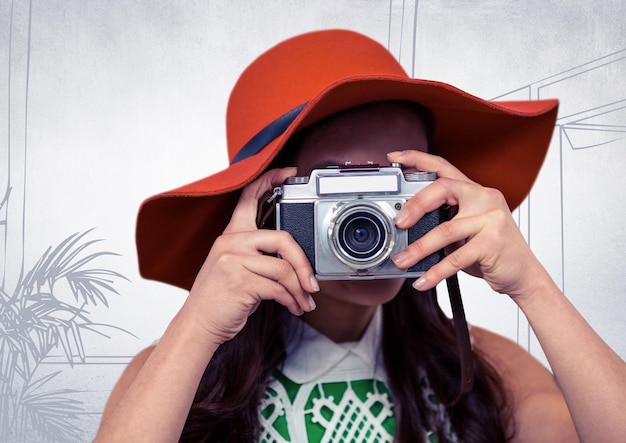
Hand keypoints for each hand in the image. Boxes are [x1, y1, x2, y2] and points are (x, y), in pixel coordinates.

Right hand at [181, 167, 317, 345]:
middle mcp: (230, 242)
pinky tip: (293, 307)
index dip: (269, 180)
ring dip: (300, 290)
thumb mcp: (233, 268)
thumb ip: (257, 255)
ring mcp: (233, 260)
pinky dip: (292, 300)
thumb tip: (294, 260)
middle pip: (283, 239)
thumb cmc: (220, 299)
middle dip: (304, 264)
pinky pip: (278, 288)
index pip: (249, 197)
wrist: (198, 325)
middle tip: (312, 283)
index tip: (288, 173)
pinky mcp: (240, 281)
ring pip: (284, 269)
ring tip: (304, 301)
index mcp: (230, 235)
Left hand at [388, 150, 547, 298]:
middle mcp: (485, 198)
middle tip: (398, 223)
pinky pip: (455, 257)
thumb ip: (442, 222)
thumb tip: (404, 231)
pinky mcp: (492, 243)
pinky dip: (435, 272)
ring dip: (418, 249)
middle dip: (415, 205)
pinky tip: (423, 280)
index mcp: (475, 191)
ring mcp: (491, 219)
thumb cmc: (491, 252)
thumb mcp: (465, 230)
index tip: (394, 157)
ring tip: (401, 261)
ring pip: (444, 230)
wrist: (524, 275)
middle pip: (442, 188)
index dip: (417, 159)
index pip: (443, 167)